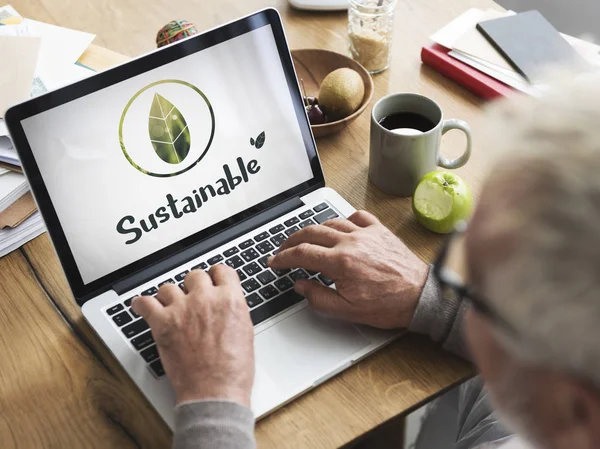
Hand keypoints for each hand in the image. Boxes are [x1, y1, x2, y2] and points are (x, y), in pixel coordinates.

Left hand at [132, 265, 253, 405]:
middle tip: (192, 297)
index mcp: (230, 299)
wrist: (215, 392)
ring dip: (170, 296)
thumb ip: (233, 310)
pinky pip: (145, 303)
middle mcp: (206, 299)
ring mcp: (183, 309)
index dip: (216, 276)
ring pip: (169, 287)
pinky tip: (142, 306)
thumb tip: (225, 304)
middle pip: (195, 276)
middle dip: (194, 286)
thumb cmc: (232, 370)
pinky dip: (142, 304)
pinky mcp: (163, 323)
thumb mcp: (245, 331)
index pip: (222, 270)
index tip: (212, 280)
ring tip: (169, 306)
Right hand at [269, 211, 428, 328]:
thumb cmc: (389, 304)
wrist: (420, 296)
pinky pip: (357, 216)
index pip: (301, 253)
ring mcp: (366, 233)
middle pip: (311, 233)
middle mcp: (351, 242)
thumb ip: (318, 297)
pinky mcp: (379, 231)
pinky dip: (343, 219)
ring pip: (331, 222)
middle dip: (291, 240)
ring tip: (305, 238)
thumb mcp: (347, 310)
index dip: (283, 258)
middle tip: (283, 249)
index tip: (274, 262)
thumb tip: (300, 285)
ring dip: (313, 229)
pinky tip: (340, 227)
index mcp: (341, 262)